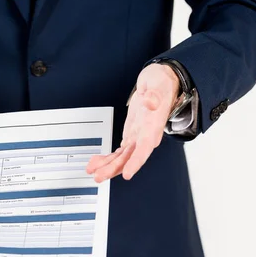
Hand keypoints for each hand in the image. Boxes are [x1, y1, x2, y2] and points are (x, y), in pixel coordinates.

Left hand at [86, 64, 179, 182]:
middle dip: (114, 168)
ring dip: (107, 166)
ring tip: (93, 172)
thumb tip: (150, 102)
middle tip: (98, 176)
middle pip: (130, 157)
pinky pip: (120, 151)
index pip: (144, 148)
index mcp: (153, 125)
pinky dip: (107, 157)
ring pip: (123, 157)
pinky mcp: (132, 135)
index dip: (136, 162)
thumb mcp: (158, 84)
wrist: (162, 80)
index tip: (127, 174)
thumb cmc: (161, 82)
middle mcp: (147, 135)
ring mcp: (139, 136)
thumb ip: (155, 95)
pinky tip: (97, 162)